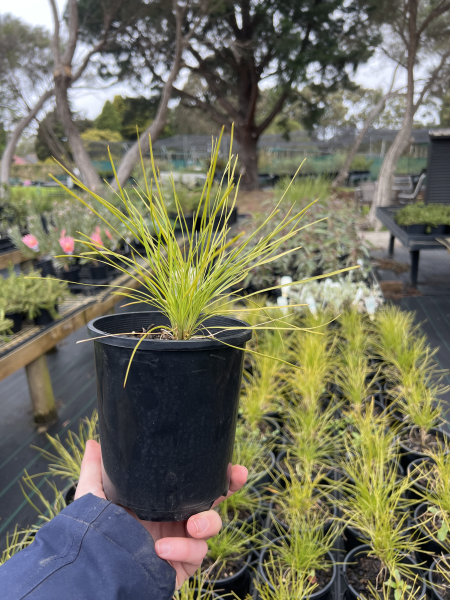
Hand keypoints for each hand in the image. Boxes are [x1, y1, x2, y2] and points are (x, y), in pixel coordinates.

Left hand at [76, 439, 247, 588]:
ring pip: (211, 526)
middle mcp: (175, 518)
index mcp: (161, 500)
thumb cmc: (95, 536)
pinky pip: (196, 552)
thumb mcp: (94, 498)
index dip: (212, 471)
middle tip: (236, 477)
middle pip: (212, 499)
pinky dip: (184, 548)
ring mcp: (181, 541)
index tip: (228, 460)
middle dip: (229, 486)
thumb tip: (93, 442)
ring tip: (192, 526)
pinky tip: (162, 548)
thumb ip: (96, 471)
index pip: (192, 481)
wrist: (98, 576)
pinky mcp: (183, 564)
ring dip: (207, 522)